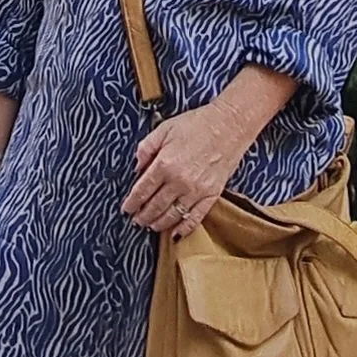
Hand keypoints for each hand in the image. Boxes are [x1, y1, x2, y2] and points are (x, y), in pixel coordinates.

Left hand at [122, 102, 249, 237]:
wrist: (230, 124)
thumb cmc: (198, 124)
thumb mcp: (164, 129)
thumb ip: (146, 148)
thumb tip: (137, 167)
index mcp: (164, 164)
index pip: (142, 191)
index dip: (131, 203)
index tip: (126, 208)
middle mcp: (179, 181)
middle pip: (155, 207)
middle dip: (143, 216)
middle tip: (136, 220)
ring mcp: (196, 190)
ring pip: (172, 215)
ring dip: (159, 223)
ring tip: (151, 226)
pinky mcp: (212, 194)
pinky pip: (196, 217)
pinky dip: (184, 228)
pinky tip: (176, 233)